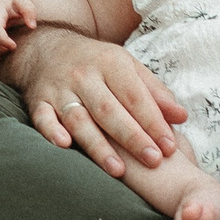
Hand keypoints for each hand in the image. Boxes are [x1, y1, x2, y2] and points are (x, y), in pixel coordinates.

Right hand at [9, 25, 186, 178]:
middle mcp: (83, 75)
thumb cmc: (97, 63)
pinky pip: (42, 118)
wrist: (48, 48)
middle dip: (132, 137)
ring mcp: (59, 89)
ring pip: (79, 119)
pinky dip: (51, 132)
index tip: (169, 147)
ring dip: (98, 145)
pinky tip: (65, 146)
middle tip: (153, 161)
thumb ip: (155, 92)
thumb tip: (182, 117)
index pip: (135, 96)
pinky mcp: (38, 101)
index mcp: (110, 63)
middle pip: (109, 110)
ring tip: (118, 170)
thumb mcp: (128, 67)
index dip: (153, 122)